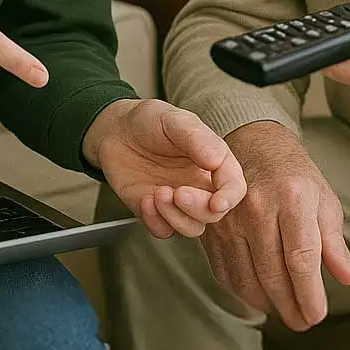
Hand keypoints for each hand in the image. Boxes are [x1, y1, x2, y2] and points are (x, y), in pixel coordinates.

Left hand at [85, 98, 245, 238]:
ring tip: (157, 193)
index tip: (217, 203)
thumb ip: (197, 138)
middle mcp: (199, 186)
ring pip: (191, 228)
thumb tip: (217, 159)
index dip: (229, 197)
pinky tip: (145, 201)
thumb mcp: (174, 120)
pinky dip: (155, 221)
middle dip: (198, 208)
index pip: (233, 187)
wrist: (116, 130)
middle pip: (213, 214)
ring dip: (176, 217)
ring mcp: (178, 202)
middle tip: (179, 193)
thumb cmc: (148, 121)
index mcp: (213, 164)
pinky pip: (162, 230)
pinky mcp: (155, 212)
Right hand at [202, 120, 349, 330]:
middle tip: (303, 323)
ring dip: (267, 304)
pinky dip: (242, 292)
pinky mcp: (211, 227)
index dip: (310, 294)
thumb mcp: (323, 200)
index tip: (318, 315)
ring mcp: (228, 219)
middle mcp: (256, 209)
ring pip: (246, 278)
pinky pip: (225, 271)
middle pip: (273, 274)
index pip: (301, 259)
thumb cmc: (294, 174)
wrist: (251, 143)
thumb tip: (349, 278)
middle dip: (291, 307)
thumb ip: (334, 242)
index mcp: (292, 200)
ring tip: (285, 314)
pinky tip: (259, 298)